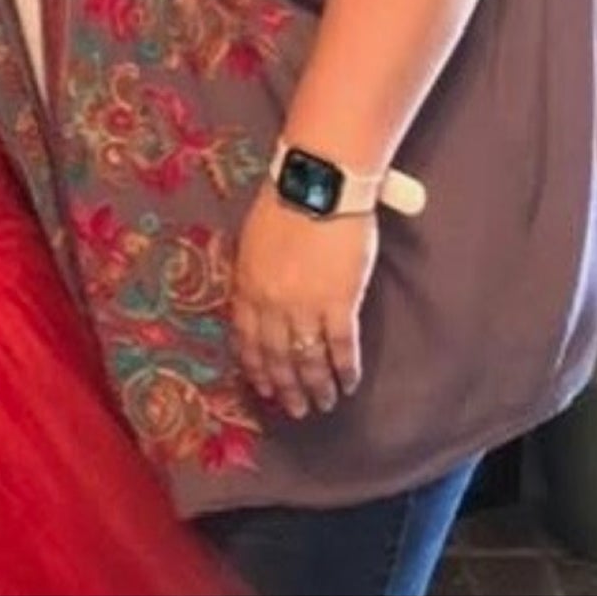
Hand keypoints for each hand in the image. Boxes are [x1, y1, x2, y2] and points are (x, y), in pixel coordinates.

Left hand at [230, 185, 377, 419]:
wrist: (317, 185)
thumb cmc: (286, 200)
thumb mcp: (254, 240)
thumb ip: (255, 273)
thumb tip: (260, 293)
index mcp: (248, 289)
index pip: (248, 341)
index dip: (257, 368)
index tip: (264, 389)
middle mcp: (272, 307)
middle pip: (277, 358)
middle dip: (286, 388)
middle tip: (296, 410)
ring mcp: (306, 308)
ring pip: (307, 359)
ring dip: (315, 386)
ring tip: (324, 404)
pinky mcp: (340, 302)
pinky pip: (341, 345)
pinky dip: (345, 368)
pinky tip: (349, 382)